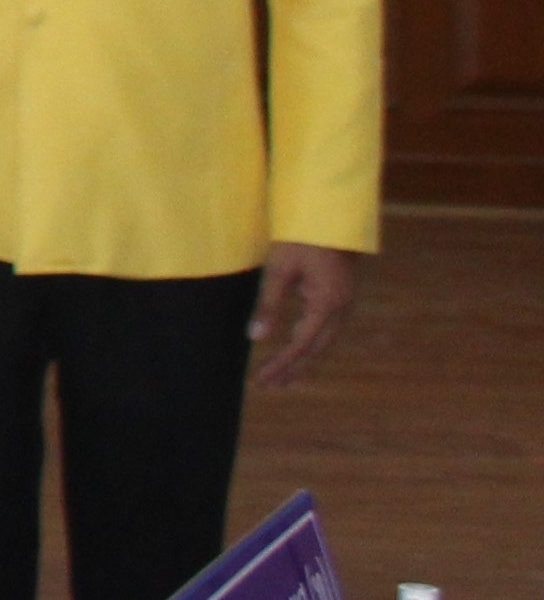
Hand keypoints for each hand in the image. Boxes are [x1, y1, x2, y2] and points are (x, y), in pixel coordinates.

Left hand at [250, 241, 357, 392]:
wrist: (330, 213)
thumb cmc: (301, 237)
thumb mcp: (279, 268)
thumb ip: (269, 304)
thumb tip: (255, 337)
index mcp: (327, 303)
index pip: (302, 344)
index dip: (282, 364)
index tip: (262, 379)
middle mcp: (341, 307)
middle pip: (316, 348)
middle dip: (293, 368)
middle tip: (270, 385)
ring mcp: (344, 302)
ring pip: (324, 340)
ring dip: (303, 359)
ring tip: (284, 378)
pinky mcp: (340, 294)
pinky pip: (327, 327)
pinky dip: (310, 342)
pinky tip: (299, 349)